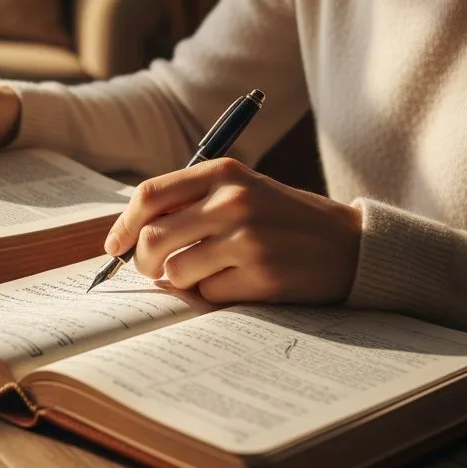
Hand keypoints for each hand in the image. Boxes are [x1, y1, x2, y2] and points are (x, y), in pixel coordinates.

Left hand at [103, 158, 361, 304]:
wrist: (351, 244)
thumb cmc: (282, 217)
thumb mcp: (241, 189)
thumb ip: (191, 201)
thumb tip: (132, 235)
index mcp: (222, 173)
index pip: (149, 196)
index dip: (124, 225)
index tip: (115, 246)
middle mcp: (233, 201)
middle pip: (154, 239)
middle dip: (143, 263)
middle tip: (152, 271)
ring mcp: (249, 239)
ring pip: (176, 272)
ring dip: (181, 281)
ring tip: (205, 273)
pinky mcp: (263, 276)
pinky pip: (209, 294)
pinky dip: (213, 294)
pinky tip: (238, 282)